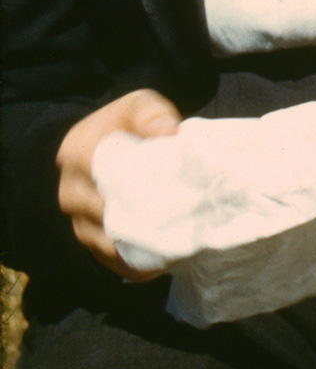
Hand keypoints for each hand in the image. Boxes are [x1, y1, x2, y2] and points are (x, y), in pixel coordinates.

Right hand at [56, 90, 181, 278]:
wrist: (102, 147)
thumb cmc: (124, 124)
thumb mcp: (137, 105)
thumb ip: (151, 112)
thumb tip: (167, 131)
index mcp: (77, 155)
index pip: (107, 174)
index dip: (141, 182)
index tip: (175, 185)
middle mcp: (71, 195)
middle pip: (113, 215)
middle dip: (150, 217)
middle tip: (190, 216)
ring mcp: (79, 224)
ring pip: (114, 245)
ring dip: (147, 243)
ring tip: (185, 236)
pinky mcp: (92, 245)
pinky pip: (117, 262)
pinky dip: (143, 261)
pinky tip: (170, 255)